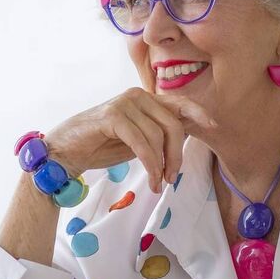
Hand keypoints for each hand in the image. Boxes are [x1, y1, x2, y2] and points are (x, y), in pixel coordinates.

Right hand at [46, 89, 215, 193]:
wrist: (66, 151)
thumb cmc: (101, 146)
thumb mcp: (138, 140)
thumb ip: (159, 135)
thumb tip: (187, 135)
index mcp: (145, 99)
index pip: (179, 102)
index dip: (198, 112)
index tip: (213, 126)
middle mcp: (137, 96)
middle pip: (173, 124)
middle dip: (176, 155)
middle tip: (171, 178)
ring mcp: (125, 103)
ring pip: (159, 136)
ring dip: (161, 165)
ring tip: (156, 183)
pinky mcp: (113, 116)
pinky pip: (143, 143)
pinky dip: (150, 164)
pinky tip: (150, 179)